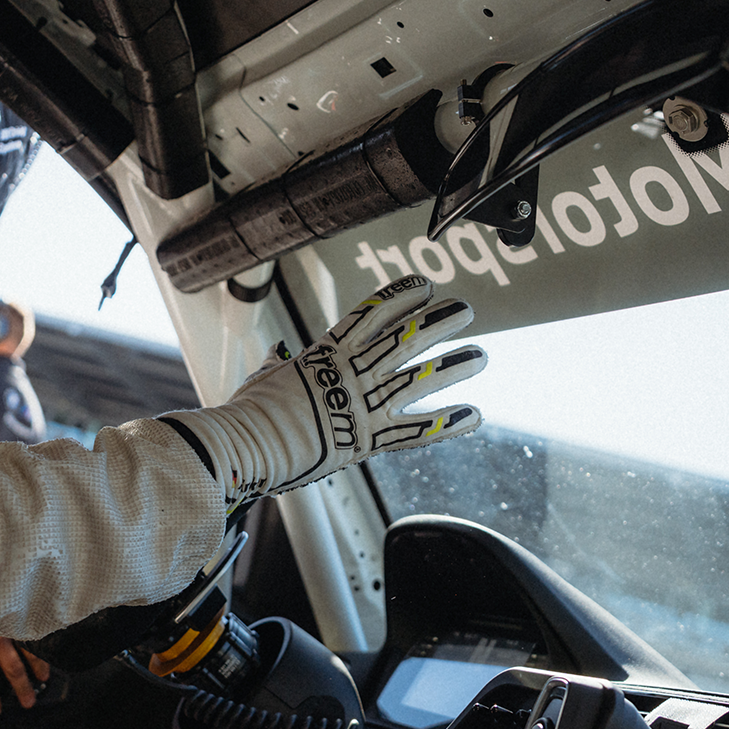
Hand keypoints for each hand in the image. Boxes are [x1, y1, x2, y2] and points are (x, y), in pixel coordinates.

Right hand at [164, 275, 484, 509]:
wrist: (247, 443)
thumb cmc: (247, 413)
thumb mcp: (263, 379)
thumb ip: (278, 366)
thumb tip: (276, 357)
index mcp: (325, 351)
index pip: (371, 314)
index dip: (401, 297)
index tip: (424, 285)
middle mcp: (350, 372)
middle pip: (405, 339)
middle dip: (438, 322)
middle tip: (465, 311)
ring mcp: (361, 404)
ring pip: (418, 378)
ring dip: (453, 365)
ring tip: (481, 356)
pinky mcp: (367, 439)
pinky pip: (415, 430)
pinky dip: (446, 424)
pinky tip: (474, 416)